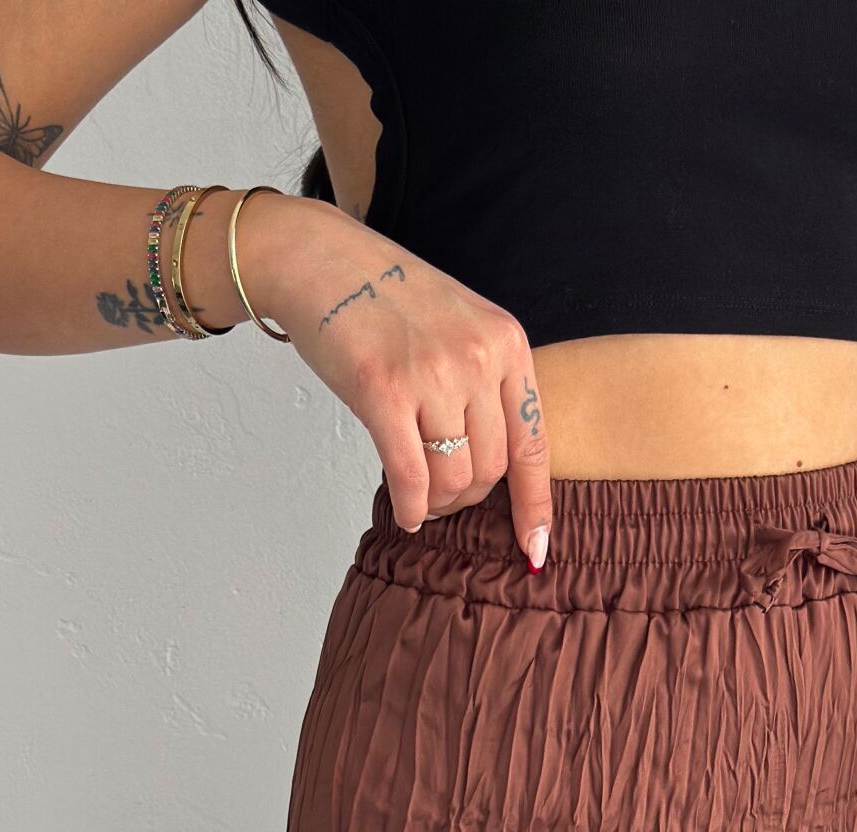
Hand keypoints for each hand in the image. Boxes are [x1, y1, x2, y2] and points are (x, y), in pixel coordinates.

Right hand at [246, 194, 551, 566]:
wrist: (320, 259)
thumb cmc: (388, 299)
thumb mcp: (462, 326)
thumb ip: (487, 383)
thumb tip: (497, 468)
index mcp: (506, 343)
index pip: (534, 443)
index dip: (536, 505)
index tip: (536, 548)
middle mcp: (477, 357)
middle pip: (490, 470)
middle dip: (467, 498)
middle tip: (443, 499)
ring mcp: (432, 374)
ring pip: (453, 479)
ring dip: (437, 505)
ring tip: (422, 499)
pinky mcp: (384, 391)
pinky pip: (411, 476)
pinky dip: (411, 507)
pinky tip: (406, 513)